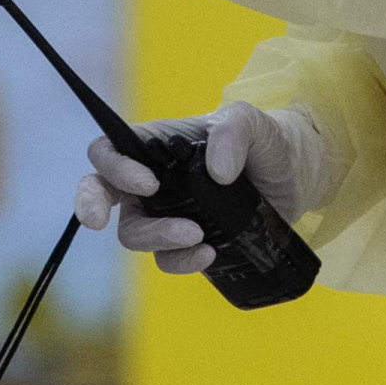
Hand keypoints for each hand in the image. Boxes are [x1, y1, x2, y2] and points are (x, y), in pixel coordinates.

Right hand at [71, 101, 332, 274]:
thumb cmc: (264, 141)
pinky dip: (182, 261)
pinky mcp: (188, 243)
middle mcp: (151, 179)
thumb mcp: (252, 123)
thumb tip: (215, 172)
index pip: (108, 150)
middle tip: (100, 222)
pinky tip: (210, 254)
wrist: (294, 177)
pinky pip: (167, 260)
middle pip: (101, 193)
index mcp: (155, 144)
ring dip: (157, 238)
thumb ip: (233, 133)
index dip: (113, 167)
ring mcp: (167, 214)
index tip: (148, 183)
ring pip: (134, 234)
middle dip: (91, 205)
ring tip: (197, 236)